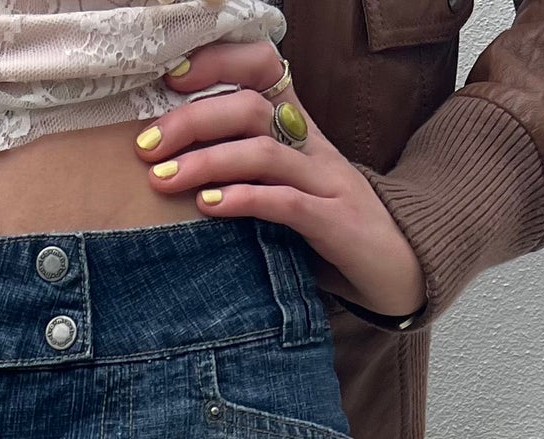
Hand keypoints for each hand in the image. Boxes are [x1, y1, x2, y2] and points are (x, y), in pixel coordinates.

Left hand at [138, 42, 425, 318]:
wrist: (396, 269)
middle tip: (147, 147)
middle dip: (193, 122)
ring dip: (208, 162)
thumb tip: (172, 163)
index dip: (220, 63)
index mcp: (300, 129)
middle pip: (251, 108)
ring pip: (264, 152)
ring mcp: (327, 182)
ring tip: (164, 179)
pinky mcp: (334, 222)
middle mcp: (313, 146)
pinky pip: (285, 202)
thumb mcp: (285, 187)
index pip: (264, 68)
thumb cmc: (327, 230)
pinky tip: (209, 207)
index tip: (172, 79)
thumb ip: (244, 168)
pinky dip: (244, 200)